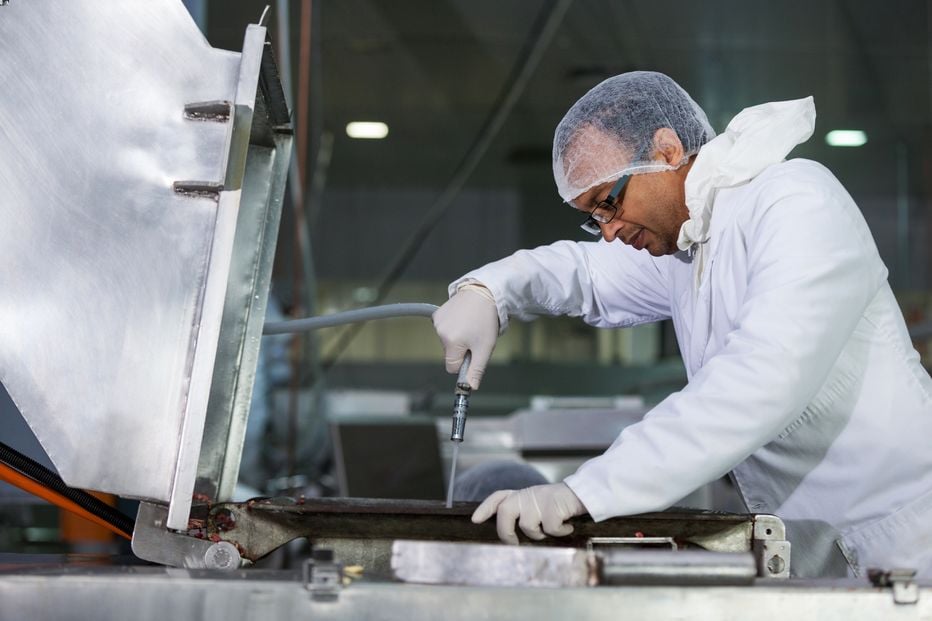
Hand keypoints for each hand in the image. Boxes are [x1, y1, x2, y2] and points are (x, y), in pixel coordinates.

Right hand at [432, 286, 498, 389]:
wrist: (484, 292)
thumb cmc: (486, 320)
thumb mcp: (485, 348)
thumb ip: (476, 370)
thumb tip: (470, 388)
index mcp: (452, 342)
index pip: (452, 367)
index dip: (464, 363)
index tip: (474, 353)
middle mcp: (441, 332)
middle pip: (450, 354)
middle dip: (462, 349)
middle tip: (475, 336)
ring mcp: (437, 322)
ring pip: (447, 342)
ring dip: (458, 337)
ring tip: (471, 324)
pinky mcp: (437, 314)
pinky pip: (444, 329)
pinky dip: (454, 326)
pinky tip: (463, 318)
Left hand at [471, 482, 585, 544]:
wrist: (583, 493)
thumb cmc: (559, 504)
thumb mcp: (537, 504)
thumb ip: (523, 513)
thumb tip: (510, 537)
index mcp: (521, 494)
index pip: (498, 497)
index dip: (485, 508)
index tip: (475, 520)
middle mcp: (527, 495)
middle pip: (505, 511)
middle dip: (506, 531)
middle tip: (513, 543)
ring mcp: (539, 499)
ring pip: (528, 525)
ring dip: (540, 533)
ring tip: (551, 529)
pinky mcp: (552, 505)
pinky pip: (550, 528)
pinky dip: (560, 531)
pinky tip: (567, 527)